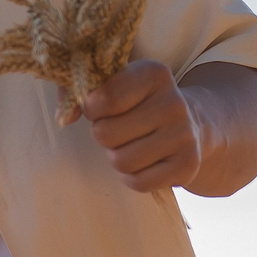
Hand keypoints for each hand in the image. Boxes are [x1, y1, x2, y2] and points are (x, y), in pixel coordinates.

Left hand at [79, 59, 202, 192]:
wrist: (193, 125)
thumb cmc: (140, 104)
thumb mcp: (116, 84)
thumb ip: (82, 91)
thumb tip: (64, 117)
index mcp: (154, 74)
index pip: (104, 98)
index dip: (92, 108)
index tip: (99, 107)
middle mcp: (174, 103)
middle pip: (106, 133)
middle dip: (104, 135)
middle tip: (118, 130)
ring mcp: (185, 136)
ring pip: (121, 161)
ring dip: (117, 157)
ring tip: (131, 145)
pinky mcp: (187, 166)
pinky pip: (138, 182)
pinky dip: (132, 177)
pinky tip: (144, 162)